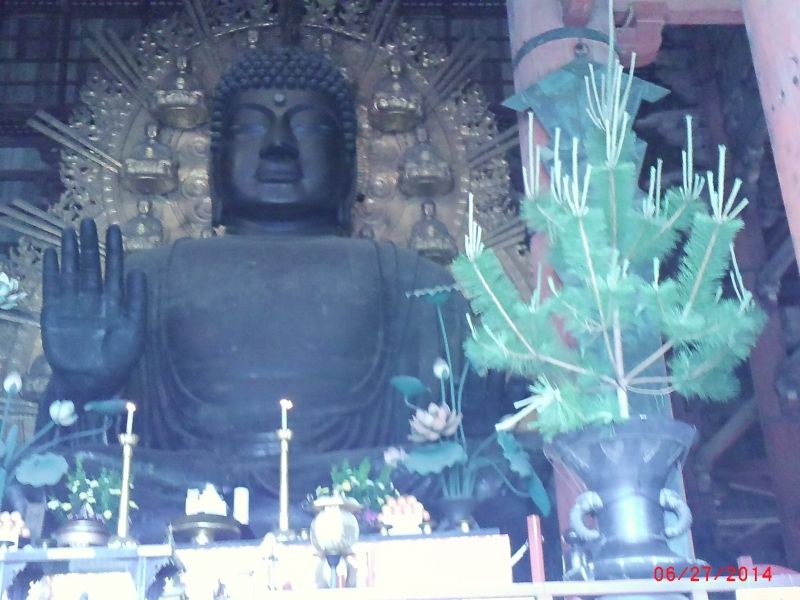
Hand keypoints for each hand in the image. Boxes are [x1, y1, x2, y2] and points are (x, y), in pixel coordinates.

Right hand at [41, 219, 146, 399]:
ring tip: (70, 230)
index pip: (115, 269)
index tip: (115, 228)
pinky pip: (53, 286)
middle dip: (91, 244)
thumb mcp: (135, 329)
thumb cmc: (118, 359)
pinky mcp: (54, 312)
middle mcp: (94, 299)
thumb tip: (139, 272)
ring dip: (71, 251)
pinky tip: (52, 252)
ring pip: (72, 271)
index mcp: (116, 302)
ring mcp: (73, 304)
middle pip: (92, 265)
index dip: (115, 249)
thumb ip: (137, 301)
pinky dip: (52, 270)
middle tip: (89, 221)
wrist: (90, 380)